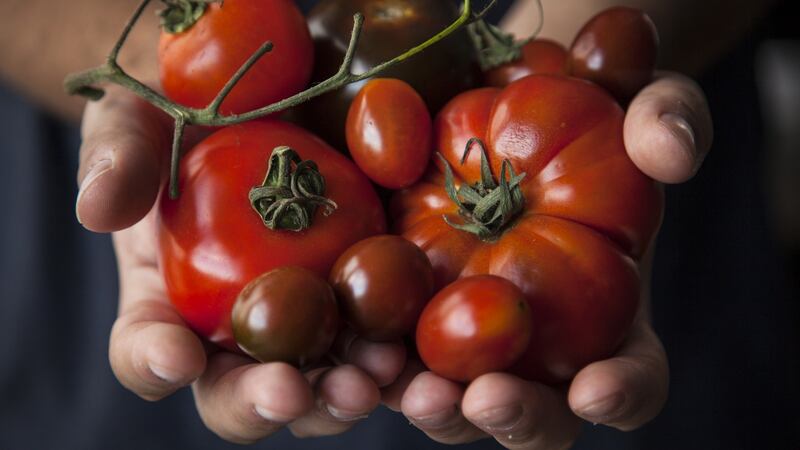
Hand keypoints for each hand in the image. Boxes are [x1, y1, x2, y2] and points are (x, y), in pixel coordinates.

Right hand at [75, 86, 406, 443]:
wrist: (258, 95)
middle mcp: (236, 330)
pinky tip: (422, 355)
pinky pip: (382, 339)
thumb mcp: (139, 122)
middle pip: (241, 392)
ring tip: (370, 377)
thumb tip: (97, 207)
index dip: (153, 360)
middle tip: (290, 391)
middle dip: (264, 400)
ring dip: (342, 393)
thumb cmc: (181, 115)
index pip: (146, 350)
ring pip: (319, 383)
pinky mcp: (364, 297)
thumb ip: (119, 159)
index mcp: (167, 303)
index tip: (175, 354)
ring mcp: (305, 319)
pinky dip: (403, 358)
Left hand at [385, 72, 712, 448]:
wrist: (503, 116)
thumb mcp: (636, 103)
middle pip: (538, 417)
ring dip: (435, 406)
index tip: (597, 387)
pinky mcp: (408, 321)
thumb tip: (671, 148)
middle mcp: (541, 349)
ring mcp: (471, 343)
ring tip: (410, 386)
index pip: (633, 377)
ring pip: (457, 404)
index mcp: (611, 321)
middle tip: (483, 398)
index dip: (623, 393)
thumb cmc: (585, 120)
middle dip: (515, 417)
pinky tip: (355, 345)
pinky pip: (390, 357)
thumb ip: (665, 120)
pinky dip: (373, 362)